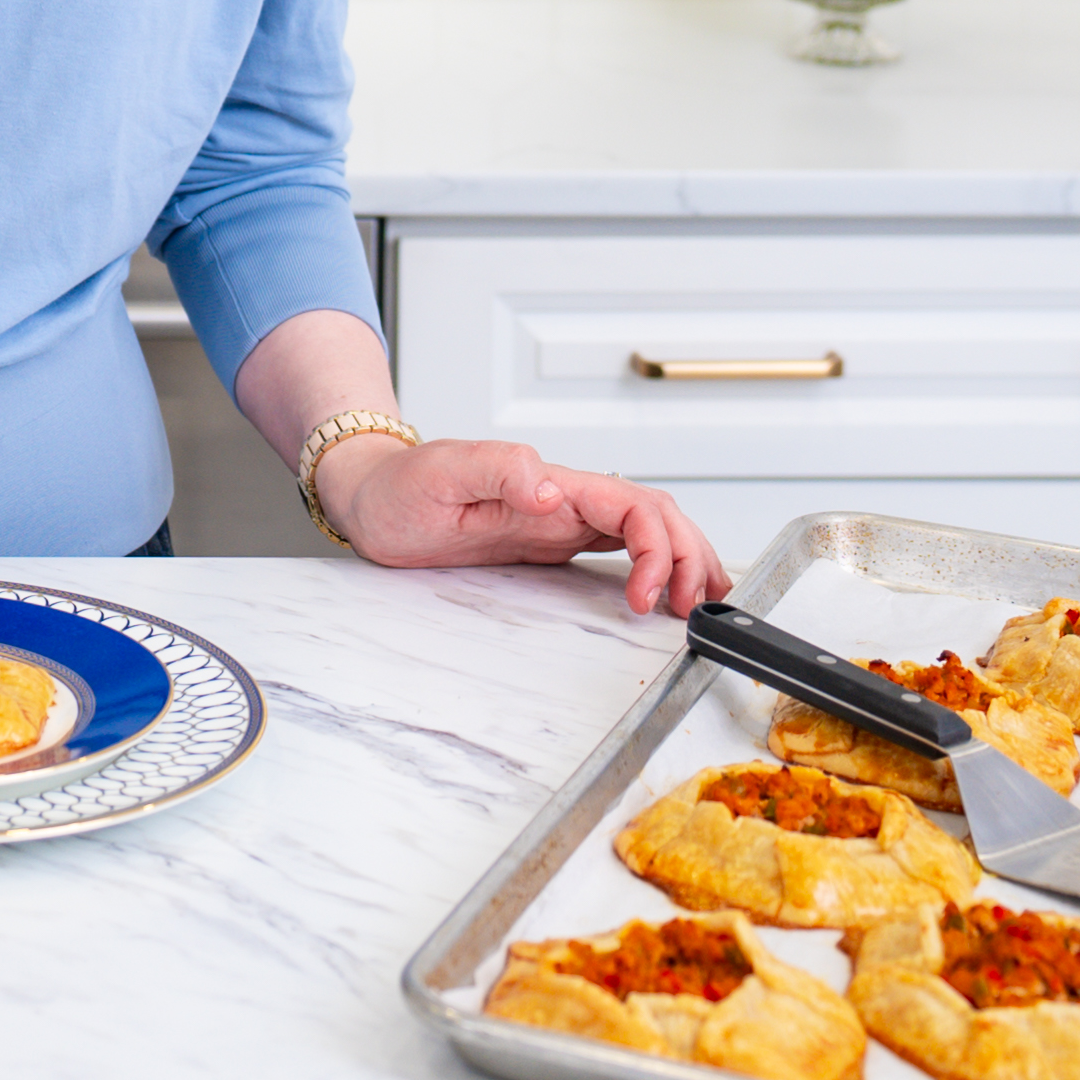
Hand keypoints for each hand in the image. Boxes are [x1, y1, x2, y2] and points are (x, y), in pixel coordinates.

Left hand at [313, 433, 731, 615]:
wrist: (374, 497)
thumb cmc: (401, 487)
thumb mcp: (442, 473)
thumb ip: (500, 470)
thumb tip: (553, 487)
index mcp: (551, 482)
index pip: (631, 507)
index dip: (656, 550)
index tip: (646, 597)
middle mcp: (565, 496)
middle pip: (656, 514)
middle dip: (689, 557)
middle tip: (691, 610)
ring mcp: (562, 516)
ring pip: (648, 528)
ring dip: (685, 558)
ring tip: (705, 602)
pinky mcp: (552, 537)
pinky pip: (621, 545)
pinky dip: (657, 563)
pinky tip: (671, 588)